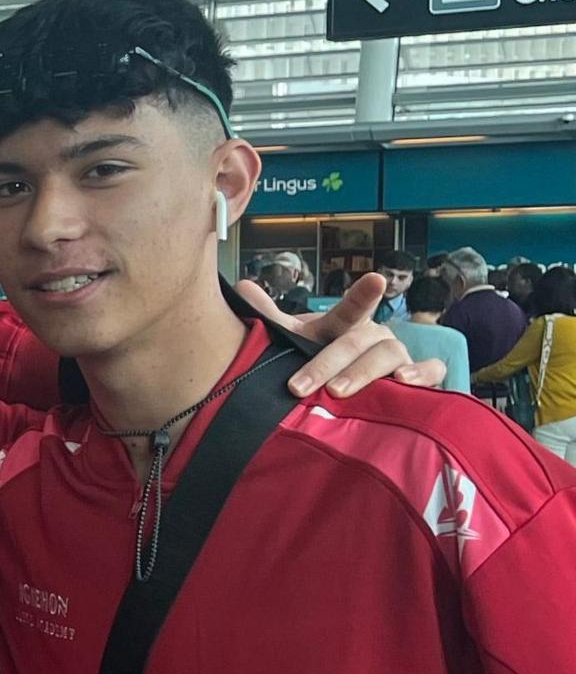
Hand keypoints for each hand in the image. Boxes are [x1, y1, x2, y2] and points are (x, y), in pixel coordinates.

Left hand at [240, 272, 444, 398]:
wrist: (350, 394)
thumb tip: (242, 285)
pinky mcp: (419, 379)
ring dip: (363, 373)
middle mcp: (375, 336)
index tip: (375, 279)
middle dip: (326, 364)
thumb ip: (271, 318)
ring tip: (339, 391)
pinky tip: (403, 383)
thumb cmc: (321, 364)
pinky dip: (421, 375)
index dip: (363, 295)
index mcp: (348, 326)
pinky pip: (430, 373)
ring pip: (390, 355)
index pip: (351, 310)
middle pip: (357, 342)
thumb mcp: (295, 342)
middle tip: (298, 387)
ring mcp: (399, 356)